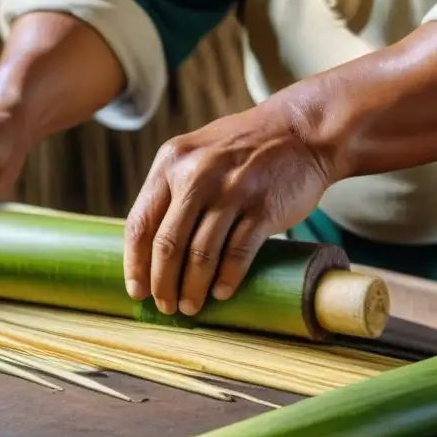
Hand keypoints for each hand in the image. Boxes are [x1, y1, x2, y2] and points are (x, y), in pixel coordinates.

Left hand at [123, 99, 333, 315]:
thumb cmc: (242, 148)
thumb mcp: (197, 153)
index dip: (135, 263)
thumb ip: (172, 188)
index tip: (136, 290)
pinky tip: (221, 292)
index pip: (140, 222)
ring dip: (192, 288)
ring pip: (200, 254)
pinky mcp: (263, 207)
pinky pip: (237, 253)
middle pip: (167, 243)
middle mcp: (196, 175)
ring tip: (190, 306)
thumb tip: (148, 247)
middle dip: (162, 283)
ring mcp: (231, 190)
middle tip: (164, 306)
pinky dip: (226, 279)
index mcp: (170, 162)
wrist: (301, 129)